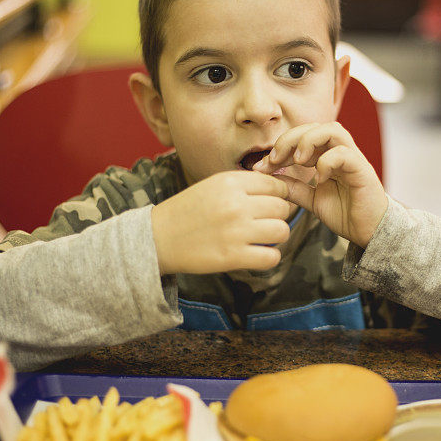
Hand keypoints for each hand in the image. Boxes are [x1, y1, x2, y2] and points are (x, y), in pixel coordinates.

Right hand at [151, 171, 290, 273]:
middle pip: (283, 208)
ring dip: (275, 237)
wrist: (158, 238)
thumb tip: (281, 189)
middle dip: (277, 216)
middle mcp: (236, 204)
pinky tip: (255, 254)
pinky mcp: (233, 257)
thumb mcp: (214, 185)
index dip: (278, 196)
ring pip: (282, 231)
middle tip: (263, 223)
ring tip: (261, 238)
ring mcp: (236, 231)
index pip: (276, 185)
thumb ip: (245, 185)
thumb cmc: (189, 211)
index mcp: (231, 182)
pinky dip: (268, 258)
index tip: (269, 205)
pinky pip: (272, 257)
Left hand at [253, 122, 387, 247]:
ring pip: (332, 130)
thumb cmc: (345, 213)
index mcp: (327, 156)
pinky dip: (327, 161)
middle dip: (290, 139)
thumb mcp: (311, 199)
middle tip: (275, 159)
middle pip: (314, 126)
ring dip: (309, 141)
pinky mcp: (362, 170)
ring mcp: (352, 159)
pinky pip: (344, 153)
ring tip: (298, 161)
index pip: (302, 137)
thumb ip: (293, 187)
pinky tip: (319, 178)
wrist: (368, 232)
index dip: (280, 147)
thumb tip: (268, 177)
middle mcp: (340, 152)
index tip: (262, 166)